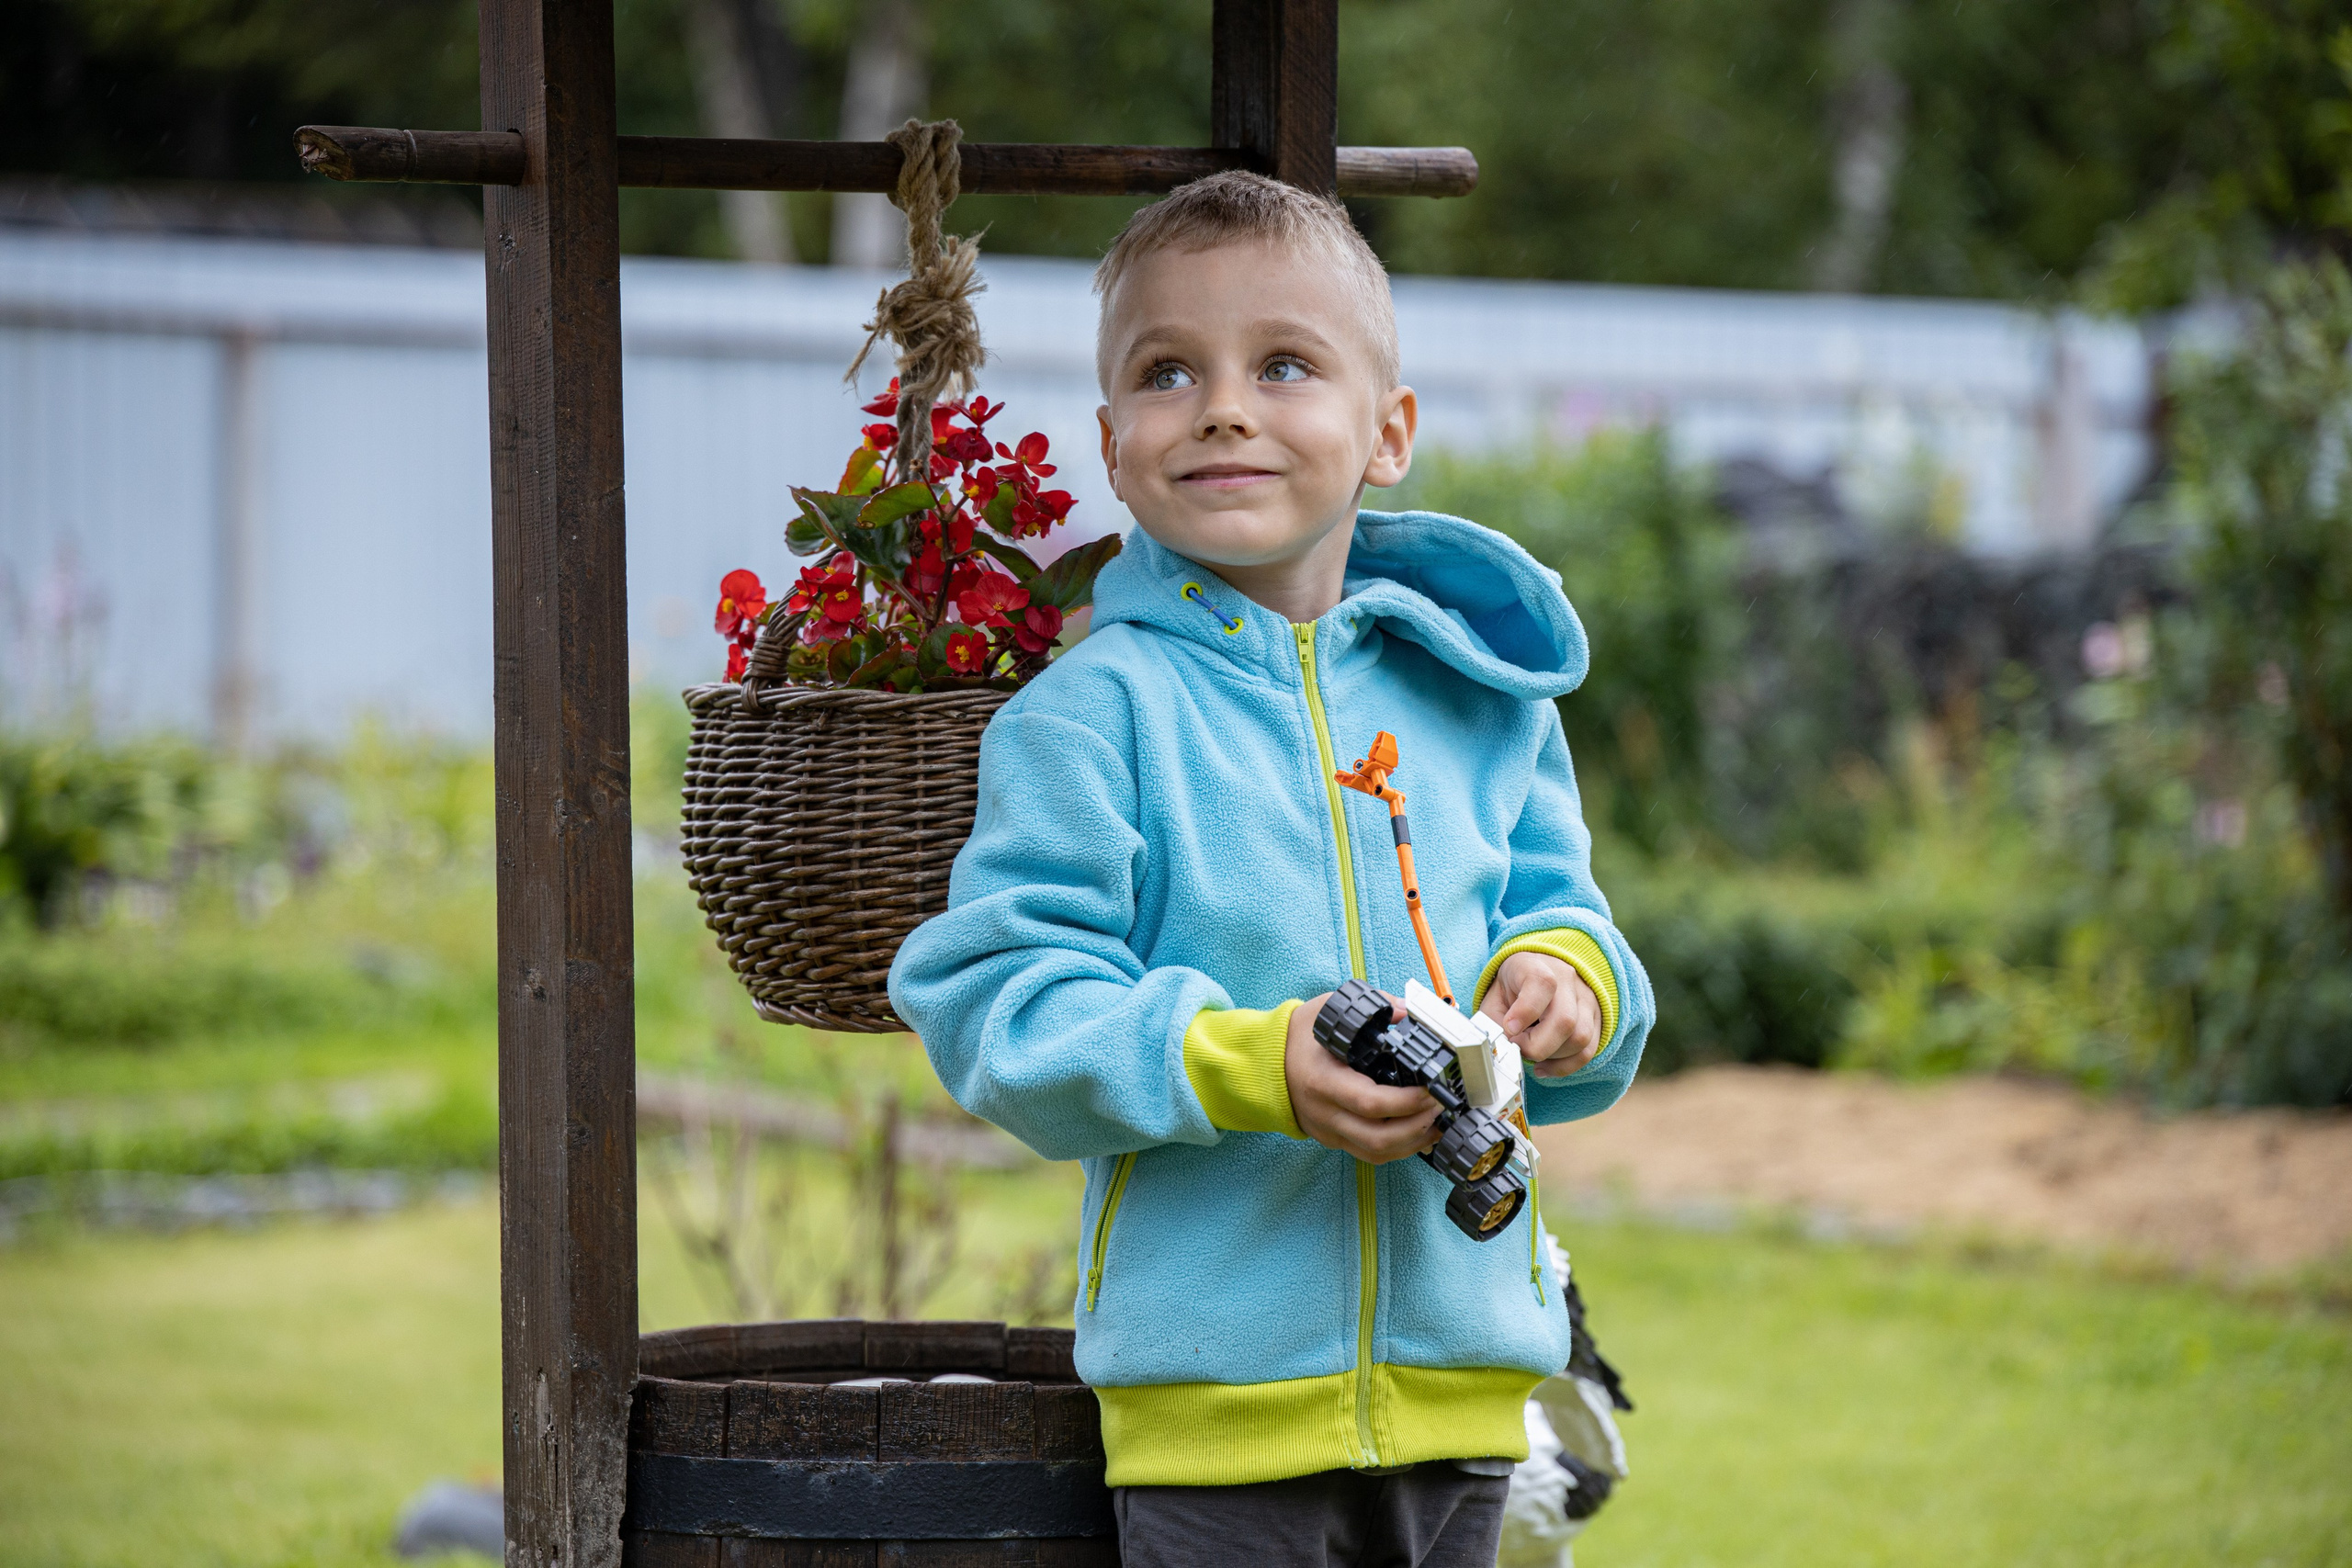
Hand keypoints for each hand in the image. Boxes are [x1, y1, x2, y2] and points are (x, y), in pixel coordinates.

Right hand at [1284, 992, 1441, 1162]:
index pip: (1371, 1103)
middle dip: (1419, 1127)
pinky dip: (1400, 1148)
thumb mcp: (1327, 1009)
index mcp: (1323, 1081)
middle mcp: (1326, 1114)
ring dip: (1414, 1142)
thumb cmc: (1299, 1036)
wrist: (1266, 1063)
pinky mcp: (1334, 1139)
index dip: (1407, 1101)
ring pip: (1378, 1153)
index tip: (1432, 1088)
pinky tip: (1419, 1132)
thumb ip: (1370, 1006)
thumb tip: (1406, 1011)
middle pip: (1379, 1139)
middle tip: (1441, 1107)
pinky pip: (1370, 1154)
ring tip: (1438, 1122)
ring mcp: (1330, 1131)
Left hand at [1480, 951, 1602, 1078]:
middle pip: (1564, 1019)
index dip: (1526, 1010)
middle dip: (1537, 1046)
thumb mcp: (1494, 997)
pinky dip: (1564, 1066)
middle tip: (1518, 1047)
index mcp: (1535, 966)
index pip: (1542, 983)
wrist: (1538, 972)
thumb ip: (1494, 1021)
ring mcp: (1585, 999)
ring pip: (1580, 1038)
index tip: (1510, 1028)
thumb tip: (1504, 1047)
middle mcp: (1566, 979)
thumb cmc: (1513, 987)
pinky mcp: (1596, 1019)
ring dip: (1552, 1056)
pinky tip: (1545, 1067)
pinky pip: (1587, 1051)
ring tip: (1531, 1054)